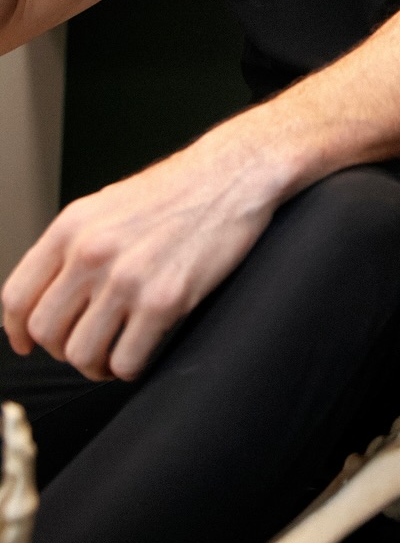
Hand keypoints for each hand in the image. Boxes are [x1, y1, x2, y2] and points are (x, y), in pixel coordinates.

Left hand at [1, 130, 278, 380]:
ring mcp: (127, 278)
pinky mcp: (165, 299)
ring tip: (115, 354)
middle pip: (47, 333)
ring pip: (82, 354)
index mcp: (72, 227)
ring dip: (96, 365)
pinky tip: (144, 351)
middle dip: (64, 350)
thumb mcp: (109, 204)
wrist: (235, 175)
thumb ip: (74, 245)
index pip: (16, 298)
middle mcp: (92, 253)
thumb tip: (49, 291)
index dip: (18, 332)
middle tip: (88, 346)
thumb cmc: (179, 190)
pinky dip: (130, 367)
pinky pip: (127, 360)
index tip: (29, 344)